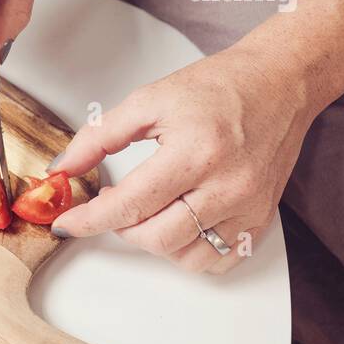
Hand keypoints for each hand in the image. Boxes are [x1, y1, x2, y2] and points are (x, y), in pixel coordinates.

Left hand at [48, 42, 321, 272]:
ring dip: (154, 242)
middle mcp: (227, 186)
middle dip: (122, 228)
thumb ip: (99, 136)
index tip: (66, 224)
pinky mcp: (262, 218)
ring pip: (185, 256)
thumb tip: (64, 168)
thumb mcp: (149, 100)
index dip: (90, 220)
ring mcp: (249, 207)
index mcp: (196, 152)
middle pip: (157, 238)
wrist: (280, 83)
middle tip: (113, 205)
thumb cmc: (219, 87)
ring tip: (149, 210)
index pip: (131, 204)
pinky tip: (178, 224)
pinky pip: (218, 261)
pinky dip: (189, 252)